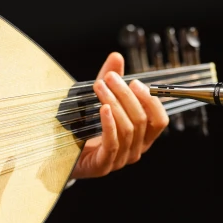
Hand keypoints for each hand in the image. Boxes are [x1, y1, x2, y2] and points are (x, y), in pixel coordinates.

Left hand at [71, 52, 168, 178]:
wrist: (63, 155)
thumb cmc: (86, 128)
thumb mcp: (101, 100)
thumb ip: (111, 81)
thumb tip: (116, 56)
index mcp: (142, 137)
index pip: (159, 121)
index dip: (151, 101)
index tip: (135, 82)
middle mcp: (135, 150)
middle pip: (141, 120)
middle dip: (126, 95)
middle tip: (111, 78)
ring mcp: (120, 159)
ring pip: (127, 129)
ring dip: (114, 104)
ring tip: (100, 86)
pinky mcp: (103, 166)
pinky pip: (112, 143)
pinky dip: (110, 124)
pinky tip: (103, 108)